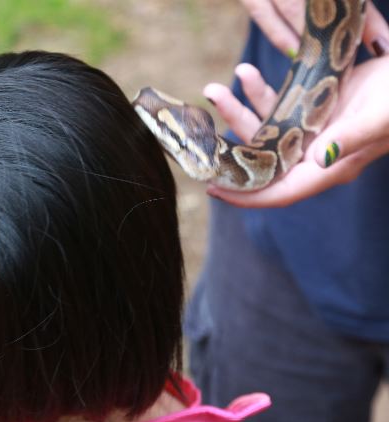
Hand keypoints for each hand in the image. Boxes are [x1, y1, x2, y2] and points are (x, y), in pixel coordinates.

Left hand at [203, 2, 388, 207]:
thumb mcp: (380, 117)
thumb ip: (351, 139)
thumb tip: (318, 159)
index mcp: (327, 167)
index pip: (279, 192)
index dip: (245, 195)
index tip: (211, 188)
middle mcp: (312, 156)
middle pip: (261, 158)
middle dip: (229, 140)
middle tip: (202, 124)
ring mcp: (309, 134)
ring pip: (262, 129)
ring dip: (237, 109)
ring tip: (215, 88)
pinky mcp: (310, 113)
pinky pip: (275, 107)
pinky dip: (258, 93)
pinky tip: (245, 74)